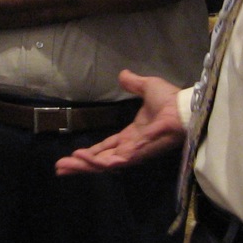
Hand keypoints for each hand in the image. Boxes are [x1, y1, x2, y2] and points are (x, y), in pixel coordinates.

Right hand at [56, 70, 184, 173]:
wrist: (183, 107)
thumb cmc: (170, 100)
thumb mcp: (147, 87)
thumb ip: (133, 83)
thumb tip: (123, 74)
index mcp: (132, 136)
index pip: (106, 147)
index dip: (90, 152)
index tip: (73, 155)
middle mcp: (130, 148)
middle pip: (100, 160)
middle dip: (80, 165)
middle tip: (60, 168)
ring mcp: (133, 153)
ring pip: (103, 164)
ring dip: (83, 165)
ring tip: (64, 166)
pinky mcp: (136, 154)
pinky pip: (113, 160)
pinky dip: (96, 160)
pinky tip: (81, 157)